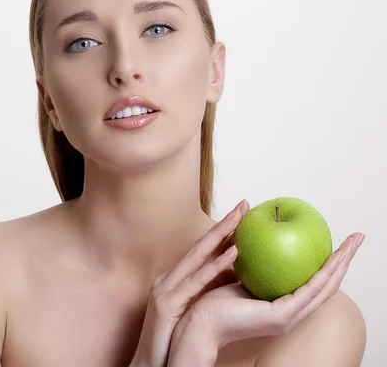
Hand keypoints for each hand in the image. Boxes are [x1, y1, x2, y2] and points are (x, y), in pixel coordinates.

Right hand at [129, 199, 247, 366]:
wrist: (153, 362)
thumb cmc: (173, 339)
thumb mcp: (192, 309)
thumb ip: (210, 291)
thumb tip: (239, 277)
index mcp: (175, 280)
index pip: (202, 251)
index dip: (221, 231)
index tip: (243, 213)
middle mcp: (169, 278)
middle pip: (200, 247)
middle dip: (223, 224)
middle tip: (245, 204)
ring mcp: (166, 289)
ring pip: (198, 257)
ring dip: (220, 236)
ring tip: (241, 219)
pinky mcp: (167, 302)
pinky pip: (197, 281)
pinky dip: (215, 265)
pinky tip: (234, 252)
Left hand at [167, 222, 363, 365]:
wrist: (199, 322)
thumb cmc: (213, 300)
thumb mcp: (239, 273)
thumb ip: (254, 261)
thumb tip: (260, 234)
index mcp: (282, 304)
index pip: (313, 282)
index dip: (329, 263)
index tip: (339, 242)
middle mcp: (291, 312)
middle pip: (327, 285)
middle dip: (345, 261)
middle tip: (358, 239)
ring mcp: (289, 316)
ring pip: (324, 287)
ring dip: (341, 265)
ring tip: (353, 244)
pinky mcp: (282, 316)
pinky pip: (308, 290)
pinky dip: (324, 273)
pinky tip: (333, 256)